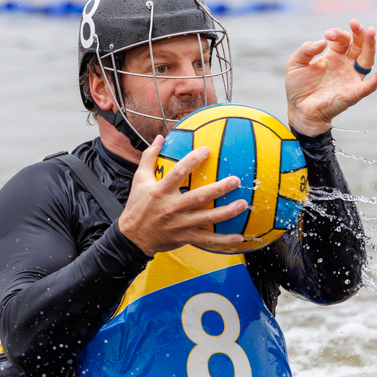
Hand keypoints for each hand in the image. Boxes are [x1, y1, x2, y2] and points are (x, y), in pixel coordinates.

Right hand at [119, 136, 246, 255]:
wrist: (132, 237)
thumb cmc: (137, 205)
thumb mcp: (139, 179)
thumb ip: (150, 157)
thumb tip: (160, 137)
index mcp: (161, 191)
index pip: (178, 173)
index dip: (192, 160)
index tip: (207, 150)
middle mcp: (171, 207)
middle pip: (199, 197)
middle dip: (219, 188)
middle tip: (236, 180)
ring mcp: (179, 224)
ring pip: (206, 218)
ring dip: (226, 212)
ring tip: (243, 204)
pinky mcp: (184, 238)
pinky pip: (206, 240)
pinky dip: (223, 240)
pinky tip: (239, 236)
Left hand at [285, 19, 376, 135]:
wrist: (299, 110)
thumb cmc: (298, 88)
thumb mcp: (295, 64)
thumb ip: (305, 50)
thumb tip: (322, 42)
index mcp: (333, 57)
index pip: (343, 40)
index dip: (338, 34)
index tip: (327, 35)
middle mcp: (345, 65)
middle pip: (359, 46)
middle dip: (359, 33)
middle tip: (355, 23)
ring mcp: (350, 78)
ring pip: (366, 60)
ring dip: (370, 46)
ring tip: (371, 32)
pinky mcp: (353, 93)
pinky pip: (369, 86)